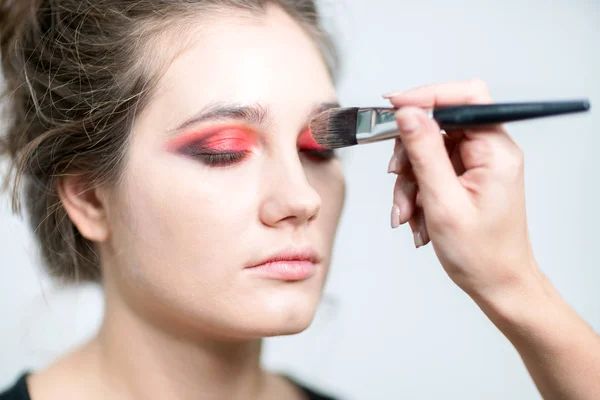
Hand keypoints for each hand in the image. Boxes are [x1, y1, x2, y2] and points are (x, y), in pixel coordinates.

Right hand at [385, 79, 539, 297]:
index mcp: (496, 151)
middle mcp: (490, 151)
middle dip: (410, 154)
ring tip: (408, 213)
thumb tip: (408, 113)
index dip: (426, 95)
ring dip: (409, 181)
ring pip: (428, 150)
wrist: (497, 284)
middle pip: (438, 125)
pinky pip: (430, 170)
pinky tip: (416, 217)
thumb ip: (425, 153)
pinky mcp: (466, 177)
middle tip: (397, 178)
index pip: (464, 98)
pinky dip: (416, 191)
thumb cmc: (481, 254)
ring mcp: (477, 164)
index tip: (393, 107)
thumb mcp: (444, 202)